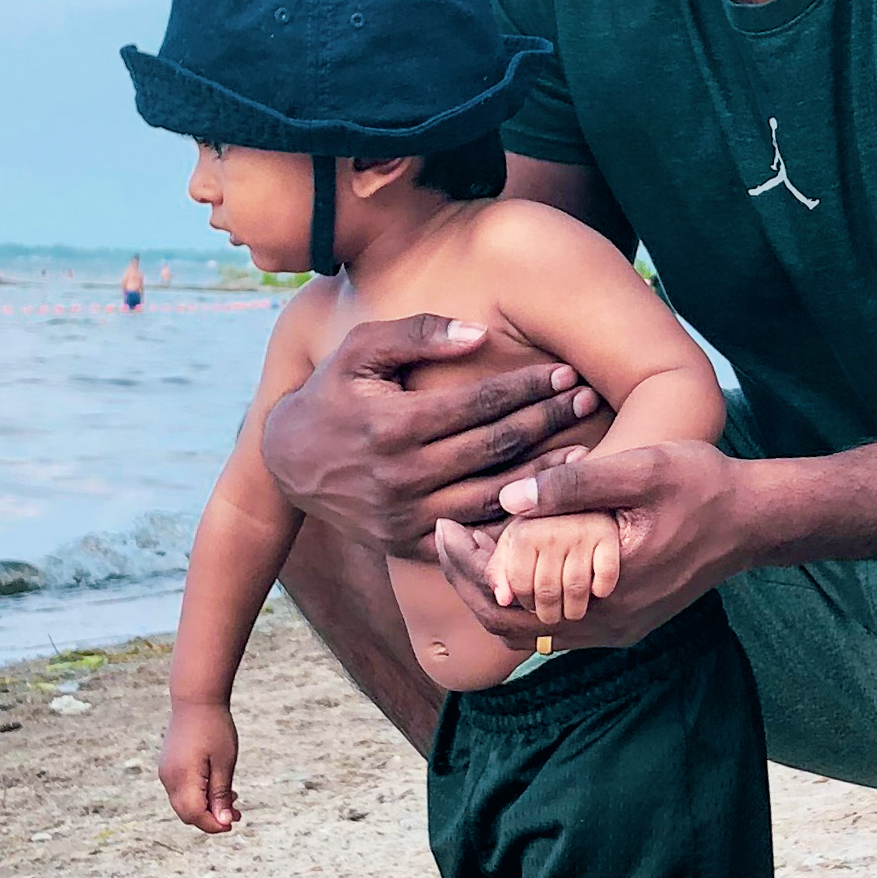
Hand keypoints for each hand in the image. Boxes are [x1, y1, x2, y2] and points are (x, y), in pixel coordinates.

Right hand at [160, 701, 240, 833]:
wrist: (195, 700)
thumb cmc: (215, 728)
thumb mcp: (224, 762)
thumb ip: (221, 794)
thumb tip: (223, 822)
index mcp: (182, 778)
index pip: (195, 815)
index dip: (214, 824)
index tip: (233, 822)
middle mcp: (169, 779)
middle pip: (187, 813)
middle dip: (211, 818)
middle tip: (236, 813)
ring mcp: (166, 772)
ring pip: (184, 803)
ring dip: (206, 806)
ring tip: (232, 799)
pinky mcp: (168, 767)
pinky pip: (181, 790)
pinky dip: (198, 795)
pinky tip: (217, 787)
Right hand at [259, 314, 604, 559]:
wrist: (289, 463)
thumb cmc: (333, 392)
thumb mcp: (360, 350)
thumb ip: (416, 333)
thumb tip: (479, 335)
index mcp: (392, 425)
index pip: (479, 404)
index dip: (527, 387)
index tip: (565, 371)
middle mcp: (400, 476)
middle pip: (495, 447)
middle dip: (547, 421)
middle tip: (587, 399)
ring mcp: (405, 516)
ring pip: (492, 496)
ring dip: (543, 474)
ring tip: (583, 449)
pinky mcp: (407, 544)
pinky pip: (471, 535)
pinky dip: (509, 519)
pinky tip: (544, 501)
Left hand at [434, 439, 755, 648]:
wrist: (753, 521)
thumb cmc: (701, 486)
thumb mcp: (641, 469)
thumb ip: (575, 484)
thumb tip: (508, 497)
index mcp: (604, 590)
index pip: (507, 598)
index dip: (465, 565)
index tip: (443, 524)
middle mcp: (606, 624)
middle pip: (507, 625)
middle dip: (467, 581)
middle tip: (446, 534)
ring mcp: (615, 631)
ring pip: (529, 633)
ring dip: (492, 594)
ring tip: (472, 546)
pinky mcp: (623, 625)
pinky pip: (556, 627)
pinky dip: (523, 601)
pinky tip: (516, 561)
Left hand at [487, 511, 622, 626]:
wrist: (597, 480)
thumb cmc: (542, 519)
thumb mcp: (517, 535)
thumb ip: (501, 566)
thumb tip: (502, 599)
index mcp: (524, 530)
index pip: (519, 585)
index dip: (523, 600)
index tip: (529, 602)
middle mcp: (552, 530)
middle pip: (547, 591)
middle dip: (548, 611)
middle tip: (550, 611)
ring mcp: (584, 532)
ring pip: (576, 590)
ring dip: (574, 608)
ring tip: (570, 609)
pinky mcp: (612, 536)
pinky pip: (605, 577)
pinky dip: (601, 589)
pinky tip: (596, 589)